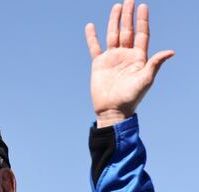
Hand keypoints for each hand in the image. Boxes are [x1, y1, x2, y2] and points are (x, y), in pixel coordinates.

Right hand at [85, 0, 173, 126]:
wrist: (113, 110)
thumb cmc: (131, 97)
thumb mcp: (146, 80)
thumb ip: (155, 64)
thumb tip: (170, 51)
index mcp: (139, 57)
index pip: (141, 34)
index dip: (142, 20)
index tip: (143, 6)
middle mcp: (126, 55)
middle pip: (127, 30)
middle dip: (128, 15)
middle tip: (129, 0)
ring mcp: (112, 58)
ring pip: (113, 35)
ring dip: (114, 21)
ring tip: (117, 6)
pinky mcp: (99, 64)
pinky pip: (95, 47)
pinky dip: (92, 37)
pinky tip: (91, 26)